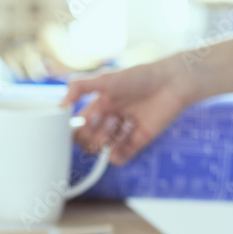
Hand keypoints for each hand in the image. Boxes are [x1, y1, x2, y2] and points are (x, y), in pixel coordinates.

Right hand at [62, 59, 195, 164]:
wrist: (172, 82)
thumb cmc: (141, 76)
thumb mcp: (105, 78)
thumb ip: (79, 88)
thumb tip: (60, 105)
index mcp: (99, 104)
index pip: (78, 125)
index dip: (77, 128)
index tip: (81, 123)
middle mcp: (109, 119)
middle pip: (88, 140)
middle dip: (93, 133)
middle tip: (108, 118)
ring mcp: (123, 131)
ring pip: (103, 149)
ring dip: (108, 140)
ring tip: (122, 123)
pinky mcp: (138, 140)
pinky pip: (120, 157)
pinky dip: (118, 155)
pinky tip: (125, 141)